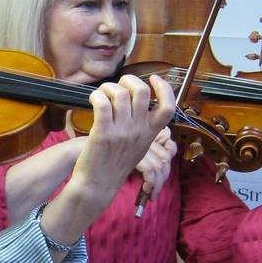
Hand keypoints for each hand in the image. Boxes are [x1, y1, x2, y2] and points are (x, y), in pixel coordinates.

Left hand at [72, 73, 174, 204]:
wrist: (98, 184)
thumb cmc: (115, 163)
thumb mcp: (139, 146)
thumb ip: (144, 126)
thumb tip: (142, 101)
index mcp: (150, 133)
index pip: (168, 106)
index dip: (164, 88)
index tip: (153, 78)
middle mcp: (138, 130)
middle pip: (142, 91)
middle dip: (128, 80)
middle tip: (118, 87)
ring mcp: (122, 131)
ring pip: (120, 93)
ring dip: (108, 88)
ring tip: (102, 94)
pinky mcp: (103, 133)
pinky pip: (103, 102)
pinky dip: (96, 95)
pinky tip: (93, 100)